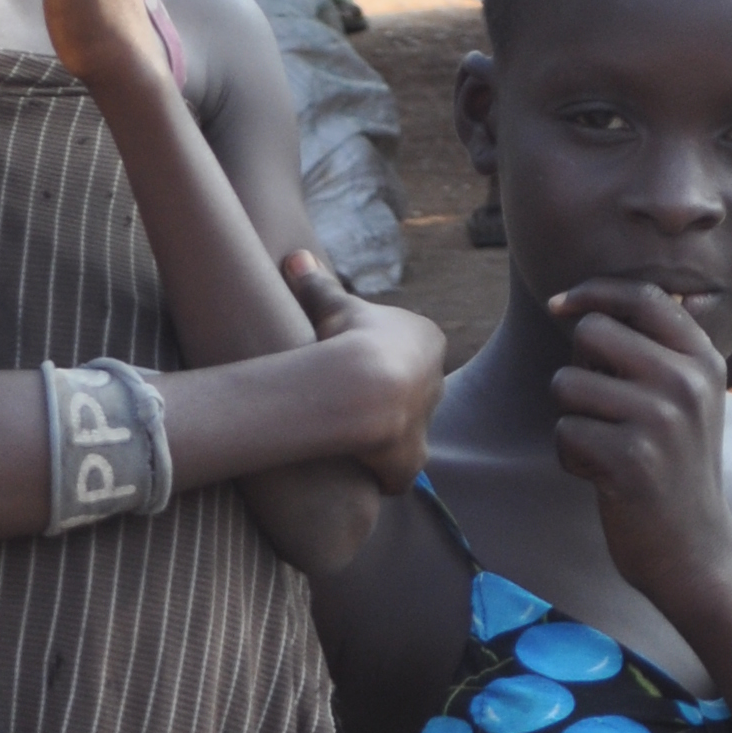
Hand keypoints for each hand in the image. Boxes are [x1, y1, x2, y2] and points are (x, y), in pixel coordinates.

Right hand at [281, 246, 445, 490]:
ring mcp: (426, 423)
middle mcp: (436, 381)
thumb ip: (317, 284)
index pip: (409, 349)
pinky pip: (400, 472)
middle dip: (389, 398)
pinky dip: (384, 476)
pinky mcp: (412, 460)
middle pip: (413, 390)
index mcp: (426, 340)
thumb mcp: (333, 306)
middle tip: (350, 403)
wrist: (364, 388)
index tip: (351, 364)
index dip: (380, 358)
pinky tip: (362, 476)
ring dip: (387, 438)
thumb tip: (295, 256)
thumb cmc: (352, 338)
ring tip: (353, 441)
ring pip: (410, 430)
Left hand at [545, 277, 731, 610]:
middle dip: (577, 368)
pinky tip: (602, 477)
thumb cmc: (676, 471)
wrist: (695, 551)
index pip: (642, 294)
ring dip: (571, 418)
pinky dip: (570, 457)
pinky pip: (564, 432)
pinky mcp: (630, 458)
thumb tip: (590, 306)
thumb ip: (653, 352)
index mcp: (702, 359)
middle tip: (599, 410)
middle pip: (592, 332)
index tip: (558, 304)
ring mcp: (661, 418)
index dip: (592, 291)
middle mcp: (687, 380)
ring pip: (567, 383)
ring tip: (604, 447)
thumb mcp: (688, 401)